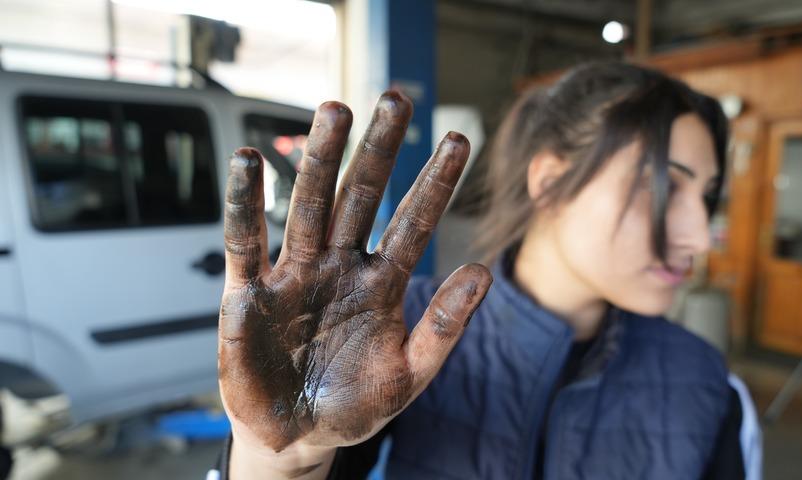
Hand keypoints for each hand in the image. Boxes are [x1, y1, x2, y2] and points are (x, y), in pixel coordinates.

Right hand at [218, 91, 492, 457]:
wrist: (297, 438)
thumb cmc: (354, 407)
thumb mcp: (410, 374)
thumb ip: (443, 326)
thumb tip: (483, 273)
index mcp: (382, 284)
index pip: (413, 223)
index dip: (435, 183)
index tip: (459, 140)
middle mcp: (340, 267)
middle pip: (361, 197)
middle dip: (378, 150)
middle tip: (396, 100)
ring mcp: (296, 274)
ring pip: (309, 205)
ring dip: (320, 160)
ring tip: (334, 110)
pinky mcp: (249, 293)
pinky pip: (246, 241)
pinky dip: (245, 204)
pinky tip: (249, 162)